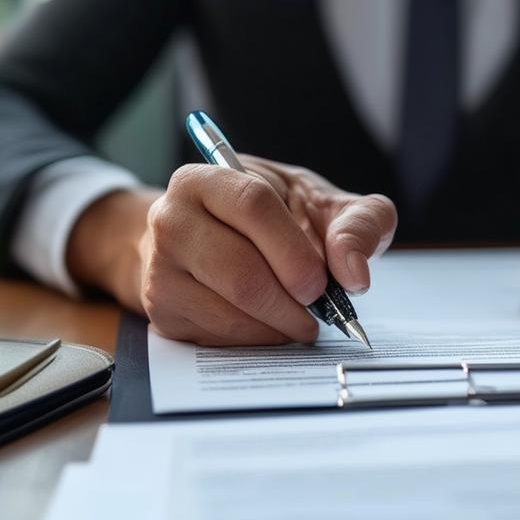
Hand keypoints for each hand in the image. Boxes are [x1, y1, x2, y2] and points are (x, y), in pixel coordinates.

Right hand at [67, 156, 396, 345]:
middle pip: (241, 271)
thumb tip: (356, 273)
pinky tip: (270, 325)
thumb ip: (358, 224)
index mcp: (207, 179)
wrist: (207, 241)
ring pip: (231, 310)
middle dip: (292, 300)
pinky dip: (258, 340)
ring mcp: (161, 267)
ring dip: (280, 326)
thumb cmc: (272, 220)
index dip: (294, 250)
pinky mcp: (162, 311)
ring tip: (299, 319)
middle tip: (316, 309)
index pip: (253, 205)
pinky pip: (219, 337)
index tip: (321, 281)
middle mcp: (172, 219)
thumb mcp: (321, 204)